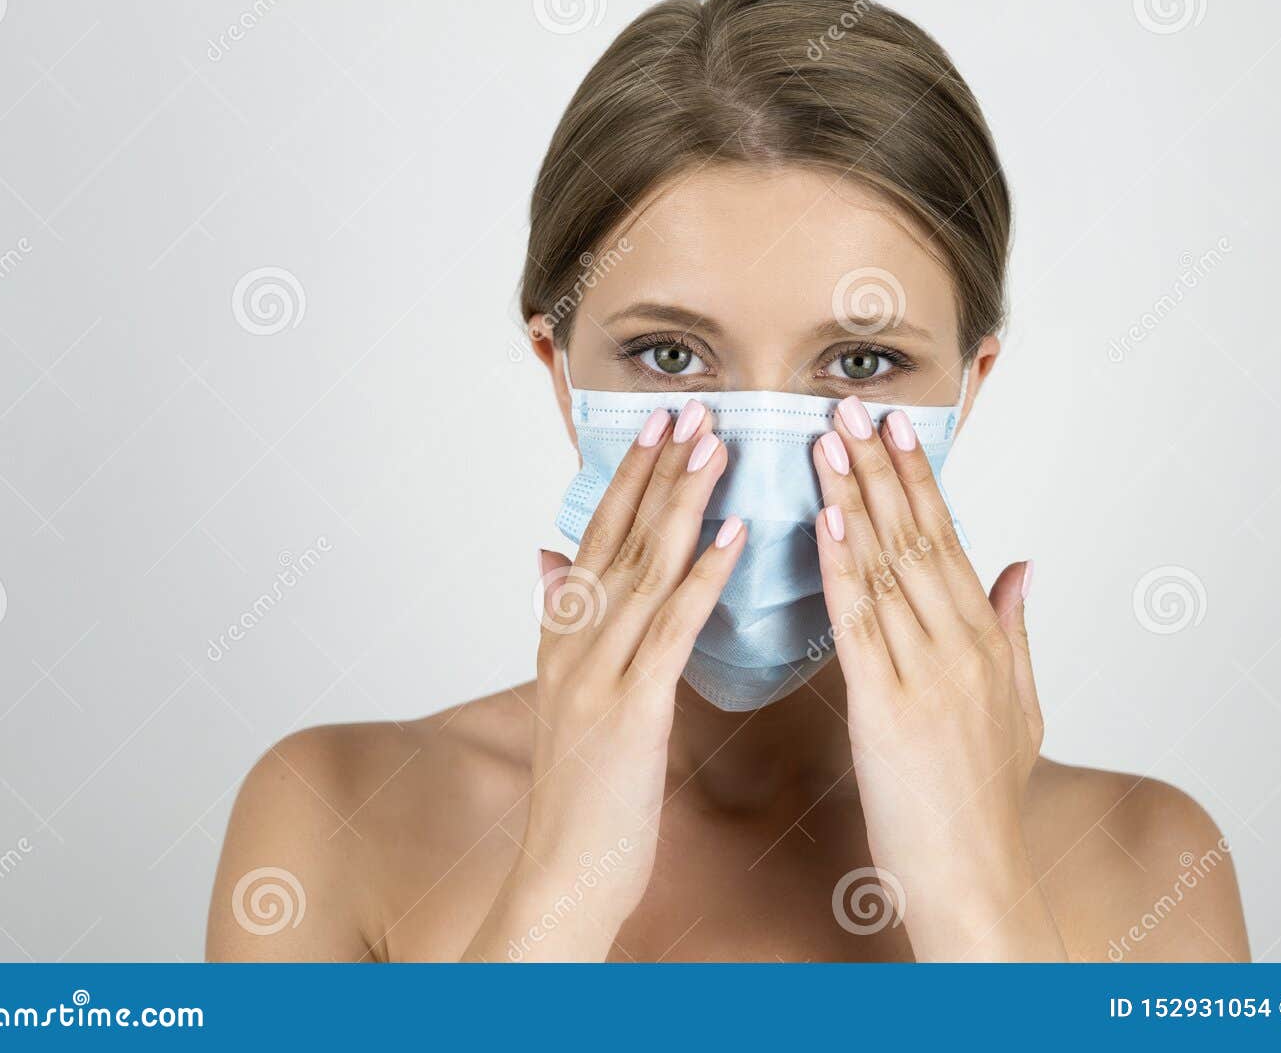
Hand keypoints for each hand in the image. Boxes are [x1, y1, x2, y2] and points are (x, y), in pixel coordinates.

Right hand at [462, 400, 744, 960]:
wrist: (566, 873)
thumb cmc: (583, 792)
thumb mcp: (563, 694)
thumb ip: (558, 619)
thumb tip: (548, 556)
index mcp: (564, 637)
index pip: (597, 538)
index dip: (628, 476)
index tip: (656, 422)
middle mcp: (574, 643)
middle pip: (618, 538)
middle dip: (656, 469)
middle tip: (692, 408)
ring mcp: (598, 673)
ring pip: (644, 569)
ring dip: (682, 503)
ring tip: (716, 446)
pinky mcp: (630, 710)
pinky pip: (671, 630)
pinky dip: (701, 579)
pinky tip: (732, 537)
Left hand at [811, 394, 1064, 960]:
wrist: (974, 880)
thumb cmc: (984, 803)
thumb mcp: (1019, 710)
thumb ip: (1015, 632)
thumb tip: (1022, 566)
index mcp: (985, 643)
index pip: (946, 540)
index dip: (917, 478)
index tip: (893, 426)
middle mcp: (962, 647)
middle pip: (917, 538)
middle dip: (881, 467)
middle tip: (849, 406)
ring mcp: (928, 676)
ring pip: (888, 567)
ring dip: (855, 497)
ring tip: (829, 440)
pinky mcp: (889, 710)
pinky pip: (862, 624)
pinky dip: (844, 567)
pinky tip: (827, 520)